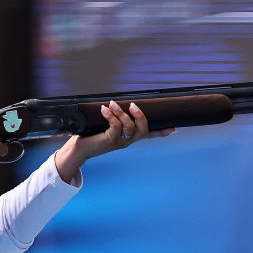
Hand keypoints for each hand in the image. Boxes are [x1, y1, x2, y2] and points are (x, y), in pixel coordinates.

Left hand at [53, 101, 175, 181]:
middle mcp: (127, 141)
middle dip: (140, 116)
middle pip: (143, 130)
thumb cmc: (91, 135)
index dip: (161, 132)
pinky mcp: (109, 141)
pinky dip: (111, 116)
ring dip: (121, 113)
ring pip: (129, 127)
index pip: (148, 135)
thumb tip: (116, 101)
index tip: (174, 129)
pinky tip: (104, 109)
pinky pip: (115, 127)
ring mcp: (119, 142)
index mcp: (129, 138)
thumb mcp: (105, 125)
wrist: (78, 150)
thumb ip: (114, 117)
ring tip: (112, 104)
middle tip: (133, 105)